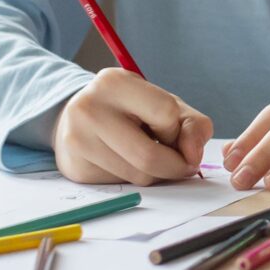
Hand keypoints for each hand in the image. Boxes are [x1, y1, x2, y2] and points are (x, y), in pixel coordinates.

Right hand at [50, 70, 211, 184]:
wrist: (78, 118)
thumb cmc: (130, 109)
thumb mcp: (164, 103)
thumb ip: (192, 124)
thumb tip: (193, 153)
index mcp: (114, 83)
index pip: (165, 113)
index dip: (176, 129)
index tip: (172, 130)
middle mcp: (89, 109)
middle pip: (149, 156)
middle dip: (176, 165)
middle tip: (183, 164)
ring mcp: (78, 141)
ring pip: (138, 176)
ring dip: (157, 174)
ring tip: (151, 157)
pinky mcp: (76, 168)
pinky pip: (123, 186)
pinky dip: (136, 180)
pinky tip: (129, 162)